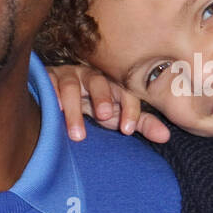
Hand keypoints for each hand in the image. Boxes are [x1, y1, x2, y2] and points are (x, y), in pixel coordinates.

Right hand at [47, 64, 171, 143]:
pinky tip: (52, 109)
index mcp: (113, 84)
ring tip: (78, 135)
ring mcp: (67, 76)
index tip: (128, 130)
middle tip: (105, 117)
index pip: (125, 92)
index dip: (130, 108)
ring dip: (74, 110)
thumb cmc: (93, 106)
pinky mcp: (46, 79)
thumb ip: (140, 123)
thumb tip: (166, 137)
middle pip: (99, 82)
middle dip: (103, 98)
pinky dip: (50, 95)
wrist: (59, 97)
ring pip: (71, 87)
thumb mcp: (116, 116)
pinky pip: (47, 84)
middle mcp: (91, 76)